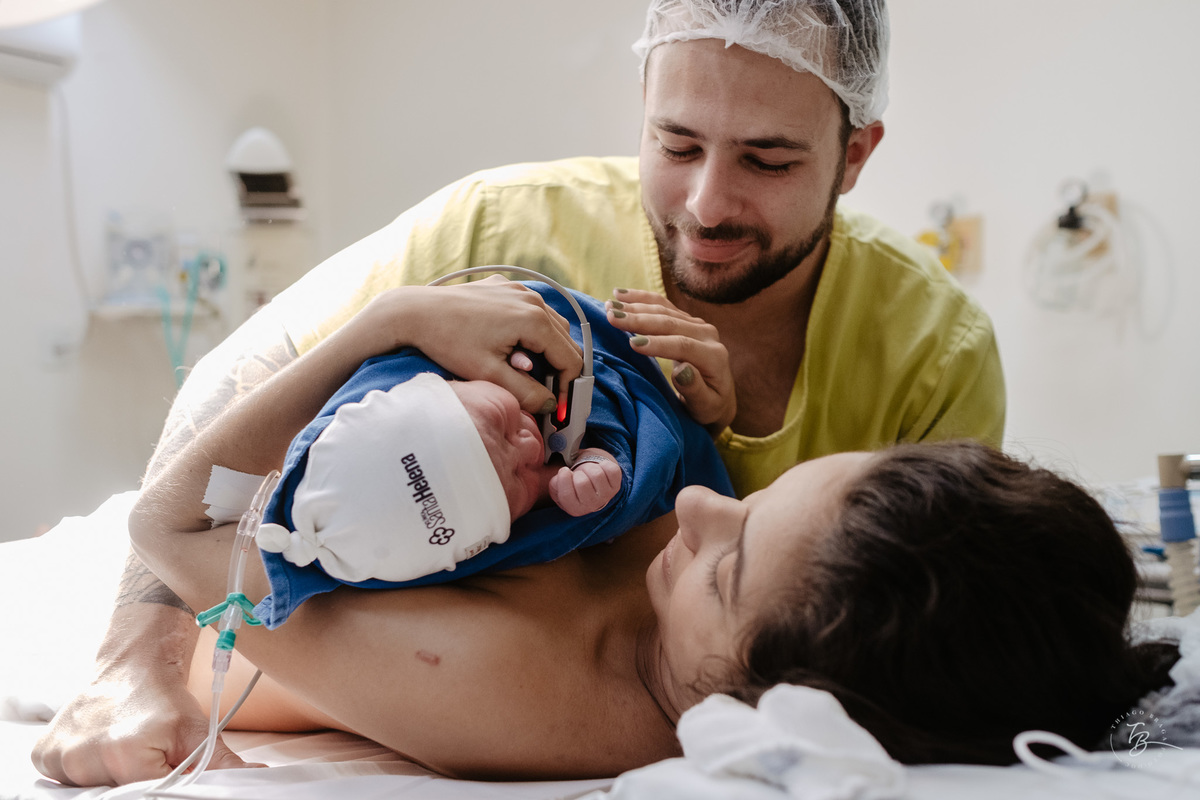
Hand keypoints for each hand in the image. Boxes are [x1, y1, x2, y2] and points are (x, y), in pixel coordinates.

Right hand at [31, 665, 257, 786]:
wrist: (130, 665)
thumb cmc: (164, 700)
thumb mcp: (198, 731)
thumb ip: (223, 763)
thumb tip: (257, 777)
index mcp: (123, 753)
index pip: (152, 795)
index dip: (166, 786)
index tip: (170, 768)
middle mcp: (84, 758)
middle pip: (121, 794)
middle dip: (141, 781)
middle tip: (149, 756)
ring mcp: (59, 759)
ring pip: (94, 791)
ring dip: (114, 778)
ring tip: (127, 749)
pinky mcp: (44, 756)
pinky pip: (67, 782)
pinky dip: (87, 773)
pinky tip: (102, 748)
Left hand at [356, 276, 583, 414]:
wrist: (416, 312)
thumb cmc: (449, 341)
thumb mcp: (489, 375)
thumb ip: (526, 392)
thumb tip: (549, 404)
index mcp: (534, 321)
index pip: (570, 359)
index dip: (568, 387)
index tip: (559, 407)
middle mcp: (533, 300)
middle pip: (565, 341)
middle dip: (560, 370)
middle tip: (546, 394)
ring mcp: (520, 290)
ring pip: (552, 325)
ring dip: (547, 350)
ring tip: (528, 372)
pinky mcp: (506, 287)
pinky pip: (532, 310)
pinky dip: (532, 331)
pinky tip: (513, 347)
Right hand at [549, 451, 622, 515]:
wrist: (591, 486)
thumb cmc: (572, 486)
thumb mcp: (558, 488)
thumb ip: (555, 483)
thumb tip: (563, 474)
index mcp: (574, 508)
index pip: (566, 495)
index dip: (563, 479)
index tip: (564, 470)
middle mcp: (591, 505)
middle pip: (582, 483)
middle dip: (577, 472)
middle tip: (578, 473)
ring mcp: (606, 496)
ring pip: (596, 474)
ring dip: (590, 467)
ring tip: (587, 471)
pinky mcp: (616, 486)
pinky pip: (611, 470)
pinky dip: (604, 464)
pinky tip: (600, 469)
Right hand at [605, 288, 735, 432]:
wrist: (718, 397)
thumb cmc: (708, 407)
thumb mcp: (705, 407)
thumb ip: (695, 390)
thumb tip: (682, 370)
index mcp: (714, 356)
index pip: (683, 346)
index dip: (658, 343)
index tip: (632, 344)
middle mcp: (708, 335)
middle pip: (671, 323)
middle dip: (639, 319)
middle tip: (612, 317)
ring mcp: (697, 325)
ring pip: (664, 310)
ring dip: (635, 306)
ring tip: (610, 306)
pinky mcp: (687, 320)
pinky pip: (663, 305)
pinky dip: (641, 299)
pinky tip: (621, 295)